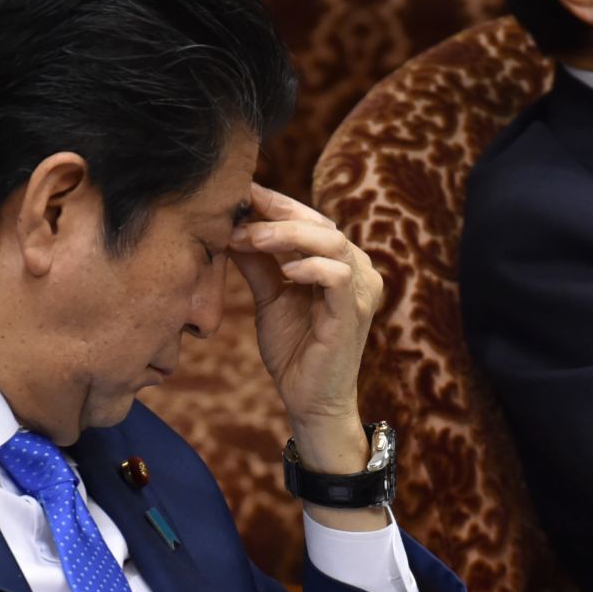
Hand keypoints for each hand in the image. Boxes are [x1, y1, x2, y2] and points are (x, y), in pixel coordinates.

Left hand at [230, 185, 386, 530]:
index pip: (309, 218)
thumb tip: (231, 225)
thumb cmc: (294, 349)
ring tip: (252, 238)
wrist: (308, 400)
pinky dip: (310, 266)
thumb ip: (257, 261)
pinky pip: (339, 276)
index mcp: (338, 260)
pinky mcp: (355, 312)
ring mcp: (361, 288)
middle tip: (239, 210)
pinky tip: (285, 271)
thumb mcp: (270, 295)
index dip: (275, 202)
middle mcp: (356, 267)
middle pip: (320, 221)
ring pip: (331, 240)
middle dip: (276, 212)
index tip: (240, 191)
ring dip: (288, 235)